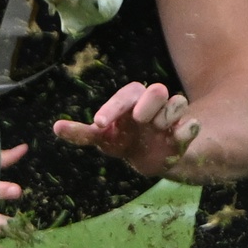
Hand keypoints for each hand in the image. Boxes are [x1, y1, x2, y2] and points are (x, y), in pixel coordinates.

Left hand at [53, 81, 201, 177]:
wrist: (148, 157)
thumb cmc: (121, 140)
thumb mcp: (102, 138)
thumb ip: (81, 133)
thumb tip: (55, 127)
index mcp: (131, 101)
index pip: (124, 97)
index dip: (111, 108)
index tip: (99, 123)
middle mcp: (152, 104)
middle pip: (156, 91)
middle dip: (148, 104)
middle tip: (139, 120)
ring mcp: (171, 116)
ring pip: (178, 102)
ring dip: (168, 115)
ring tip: (158, 129)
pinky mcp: (186, 130)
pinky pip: (192, 124)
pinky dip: (188, 129)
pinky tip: (179, 134)